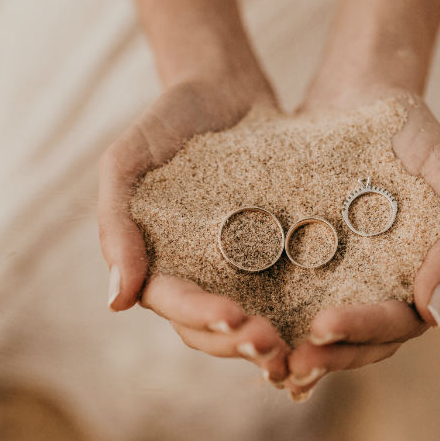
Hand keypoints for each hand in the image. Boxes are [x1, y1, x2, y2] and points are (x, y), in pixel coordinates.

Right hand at [98, 76, 290, 382]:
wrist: (222, 88)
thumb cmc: (165, 121)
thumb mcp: (127, 162)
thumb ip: (115, 225)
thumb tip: (116, 302)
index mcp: (157, 262)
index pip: (175, 304)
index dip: (202, 317)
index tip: (233, 319)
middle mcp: (197, 274)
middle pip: (212, 328)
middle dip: (239, 343)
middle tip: (273, 349)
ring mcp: (236, 268)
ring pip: (249, 322)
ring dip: (269, 343)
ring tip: (297, 352)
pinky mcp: (275, 254)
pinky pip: (285, 291)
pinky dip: (298, 315)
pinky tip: (324, 326)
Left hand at [284, 91, 439, 399]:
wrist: (360, 92)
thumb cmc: (412, 130)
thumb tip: (435, 315)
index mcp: (424, 276)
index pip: (399, 322)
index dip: (364, 331)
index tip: (324, 327)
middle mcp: (385, 286)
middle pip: (362, 342)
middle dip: (327, 357)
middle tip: (290, 365)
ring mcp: (347, 278)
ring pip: (327, 333)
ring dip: (300, 352)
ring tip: (265, 361)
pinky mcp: (308, 263)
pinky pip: (293, 300)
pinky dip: (276, 322)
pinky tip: (245, 332)